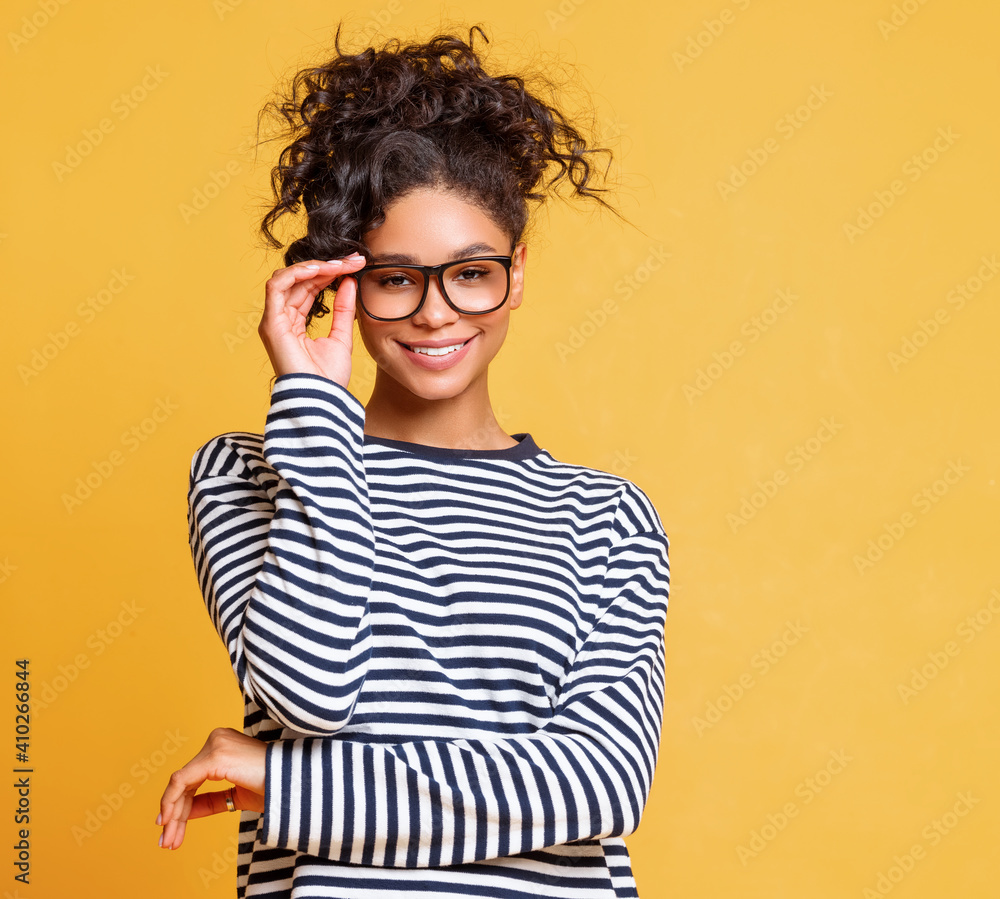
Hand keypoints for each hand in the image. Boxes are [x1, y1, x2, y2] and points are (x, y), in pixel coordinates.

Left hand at [156, 727, 267, 850]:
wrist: (292, 784)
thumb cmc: (273, 787)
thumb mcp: (235, 796)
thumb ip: (209, 800)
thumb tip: (185, 812)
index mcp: (223, 744)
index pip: (194, 777)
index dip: (180, 805)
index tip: (171, 830)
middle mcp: (217, 739)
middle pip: (185, 781)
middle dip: (174, 813)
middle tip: (167, 841)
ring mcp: (215, 745)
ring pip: (180, 783)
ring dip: (172, 814)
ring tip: (168, 840)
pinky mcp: (214, 756)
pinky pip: (182, 781)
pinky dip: (172, 803)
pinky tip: (170, 823)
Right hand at [258, 254, 366, 387]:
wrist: (322, 399)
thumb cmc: (329, 378)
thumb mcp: (342, 337)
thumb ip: (343, 310)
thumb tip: (349, 282)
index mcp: (296, 324)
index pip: (309, 289)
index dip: (330, 273)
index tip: (354, 265)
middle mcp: (282, 319)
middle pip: (300, 281)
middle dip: (328, 267)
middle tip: (353, 260)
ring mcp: (274, 321)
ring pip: (288, 279)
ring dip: (315, 267)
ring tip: (339, 264)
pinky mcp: (271, 323)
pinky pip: (276, 287)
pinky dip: (296, 274)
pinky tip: (319, 269)